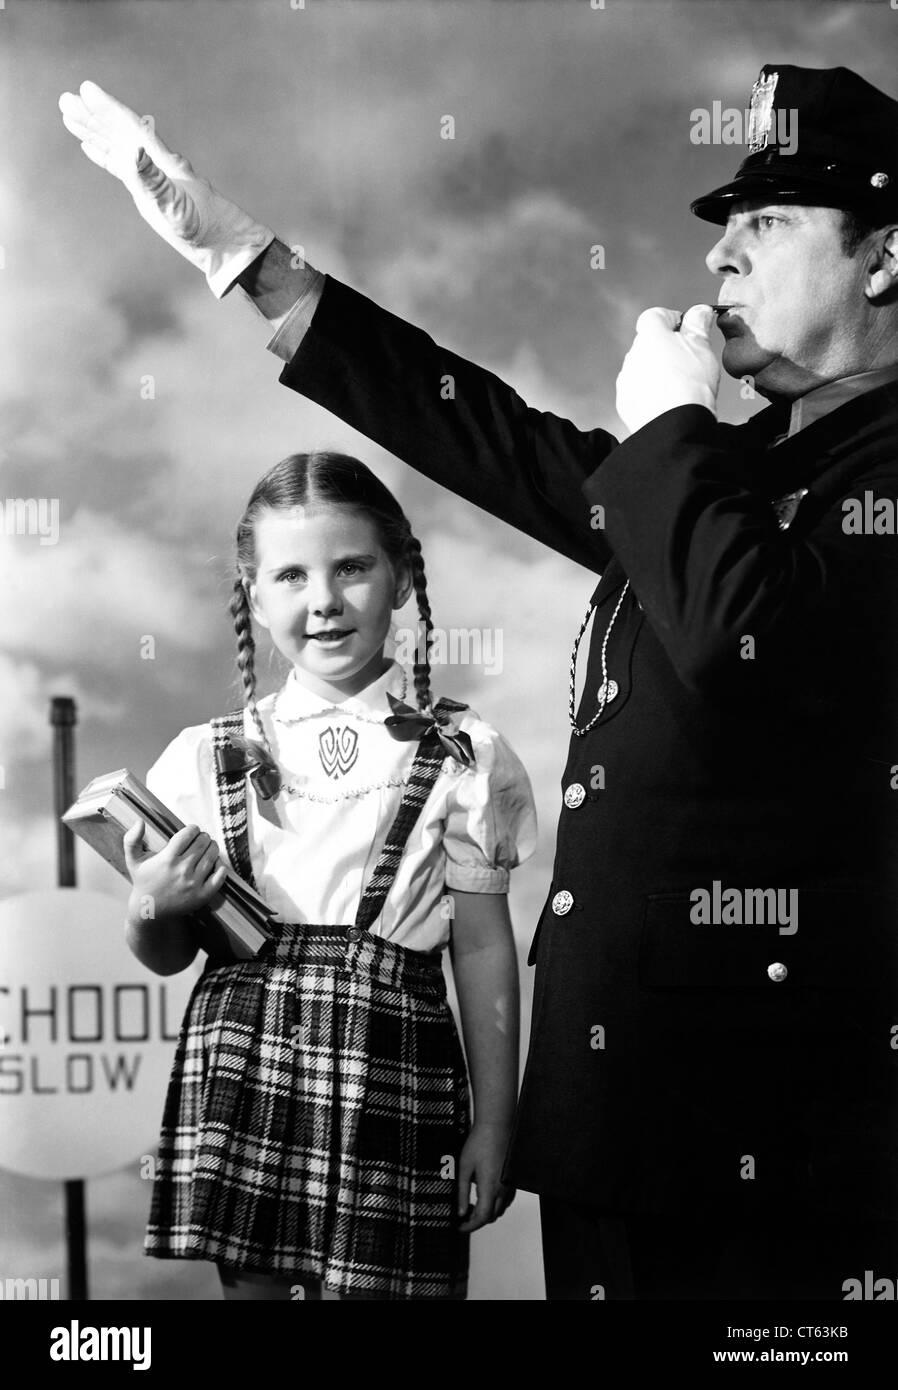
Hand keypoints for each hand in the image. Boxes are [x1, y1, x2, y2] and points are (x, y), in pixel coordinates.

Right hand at [58, 80, 274, 296]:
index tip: (86, 89)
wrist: (224, 244)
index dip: (107, 108)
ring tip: (69, 115)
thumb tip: (133, 150)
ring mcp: (153, 176)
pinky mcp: (152, 191)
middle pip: (120, 132)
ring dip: (94, 130)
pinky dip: (105, 154)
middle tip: (66, 99)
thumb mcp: (176, 207)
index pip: (130, 127)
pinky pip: (122, 166)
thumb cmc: (204, 228)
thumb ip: (154, 180)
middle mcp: (156, 163)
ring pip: (118, 145)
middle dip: (93, 116)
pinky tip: (90, 146)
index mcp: (161, 161)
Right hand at [123, 819, 228, 919]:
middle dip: (203, 837)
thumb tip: (139, 821)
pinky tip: (216, 863)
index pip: (189, 833)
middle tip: (201, 838)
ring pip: (212, 856)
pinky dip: (221, 867)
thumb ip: (131, 839)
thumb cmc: (142, 881)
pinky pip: (220, 876)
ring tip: (208, 847)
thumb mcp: (133, 860)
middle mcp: (181, 870)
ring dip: (213, 847)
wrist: (149, 910)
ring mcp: (193, 883)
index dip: (193, 828)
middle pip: (203, 842)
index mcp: (167, 858)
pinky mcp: (202, 895)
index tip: (192, 830)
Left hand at [457, 1123, 516, 1232]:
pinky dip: (496, 1203)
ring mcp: (510, 1184)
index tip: (460, 1227)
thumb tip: (460, 1211)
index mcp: (490, 1187)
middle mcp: (503, 1189)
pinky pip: (506, 1199)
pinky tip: (484, 1194)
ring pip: (500, 1209)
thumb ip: (462, 1192)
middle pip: (492, 1216)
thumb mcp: (464, 1167)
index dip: (470, 1226)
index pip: (482, 1218)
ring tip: (471, 1205)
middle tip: (463, 1215)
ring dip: (487, 1212)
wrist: (497, 1124)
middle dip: (477, 1220)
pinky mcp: (512, 1178)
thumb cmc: (480, 1142)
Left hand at [615, 304, 720, 434]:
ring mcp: (626, 378)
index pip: (655, 316)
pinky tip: (665, 401)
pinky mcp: (624, 401)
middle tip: (687, 361)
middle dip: (665, 348)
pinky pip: (636, 389)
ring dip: (655, 371)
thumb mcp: (703, 348)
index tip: (685, 329)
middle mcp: (633, 354)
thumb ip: (698, 325)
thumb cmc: (691, 386)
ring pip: (641, 367)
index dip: (672, 320)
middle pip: (648, 342)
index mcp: (651, 336)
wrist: (675, 425)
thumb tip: (699, 312)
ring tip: (677, 386)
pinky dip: (648, 392)